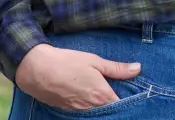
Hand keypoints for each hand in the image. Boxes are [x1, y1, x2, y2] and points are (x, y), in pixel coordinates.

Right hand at [16, 43, 141, 110]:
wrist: (36, 69)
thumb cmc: (66, 62)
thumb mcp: (94, 60)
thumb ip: (116, 68)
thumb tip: (137, 68)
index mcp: (102, 95)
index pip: (122, 105)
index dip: (127, 100)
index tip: (129, 93)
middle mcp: (92, 108)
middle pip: (109, 111)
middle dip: (113, 105)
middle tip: (112, 92)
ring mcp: (79, 112)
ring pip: (96, 113)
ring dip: (99, 106)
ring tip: (96, 93)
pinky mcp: (67, 112)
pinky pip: (83, 113)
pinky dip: (87, 108)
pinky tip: (84, 97)